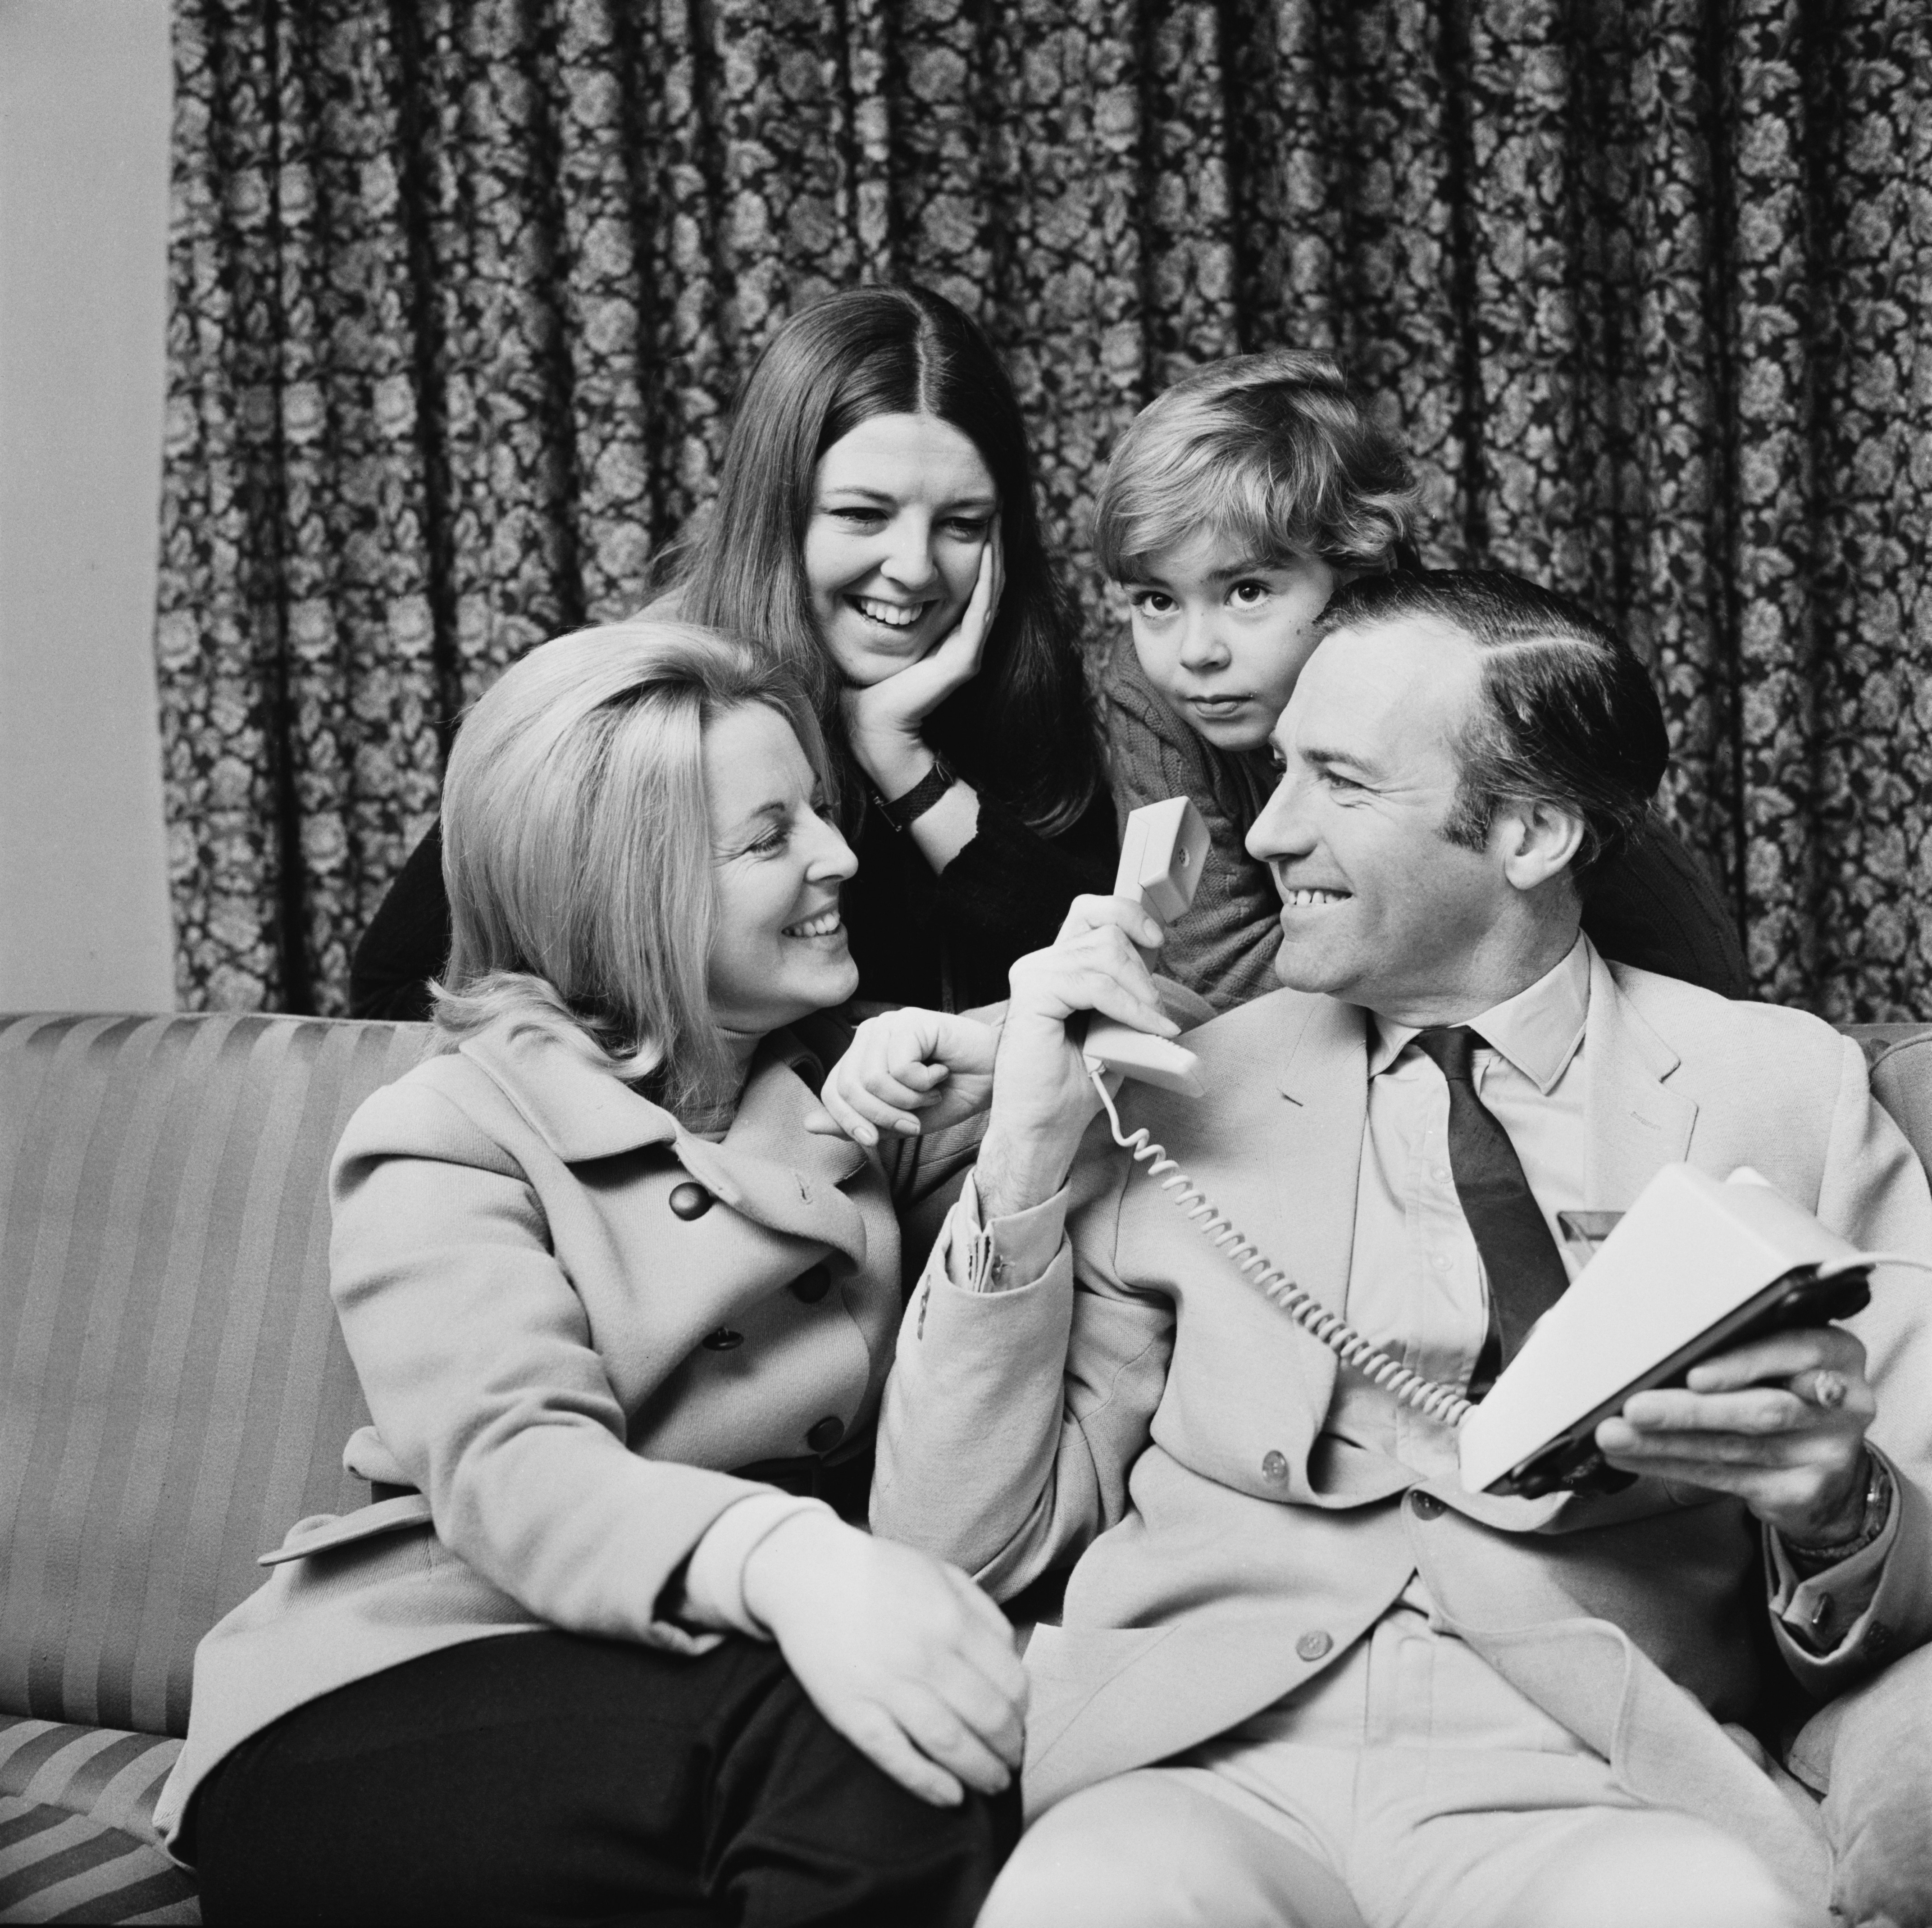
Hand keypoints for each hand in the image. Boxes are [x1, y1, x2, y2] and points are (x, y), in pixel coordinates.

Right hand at [741, 1512, 1026, 1807]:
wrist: (807, 1574)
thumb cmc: (879, 1573)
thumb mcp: (942, 1573)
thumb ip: (984, 1612)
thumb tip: (1013, 1658)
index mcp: (952, 1619)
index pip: (1010, 1681)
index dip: (1023, 1710)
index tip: (1020, 1721)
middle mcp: (926, 1655)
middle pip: (988, 1718)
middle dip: (1009, 1748)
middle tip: (1012, 1759)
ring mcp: (887, 1686)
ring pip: (950, 1744)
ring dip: (981, 1772)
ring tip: (993, 1784)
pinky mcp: (853, 1712)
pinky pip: (897, 1757)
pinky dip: (929, 1784)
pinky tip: (951, 1796)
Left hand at [805, 1008, 998, 1147]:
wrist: (996, 1079)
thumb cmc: (951, 1095)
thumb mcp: (898, 1120)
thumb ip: (856, 1122)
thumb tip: (808, 1124)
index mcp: (862, 1054)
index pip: (832, 1090)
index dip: (849, 1122)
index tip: (876, 1141)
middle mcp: (870, 1033)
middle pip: (848, 1087)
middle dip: (882, 1116)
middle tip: (913, 1121)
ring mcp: (890, 1023)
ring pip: (872, 1080)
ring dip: (906, 1101)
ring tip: (930, 1093)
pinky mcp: (911, 1020)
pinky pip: (899, 1068)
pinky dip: (922, 1083)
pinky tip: (940, 1072)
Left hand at [841, 529, 1002, 796]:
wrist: (871, 729)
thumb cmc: (863, 688)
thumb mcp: (869, 634)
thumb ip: (874, 608)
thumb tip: (858, 575)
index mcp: (945, 636)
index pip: (967, 584)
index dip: (973, 550)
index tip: (969, 514)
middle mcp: (962, 642)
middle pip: (986, 584)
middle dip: (990, 544)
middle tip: (992, 505)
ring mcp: (967, 651)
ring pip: (990, 593)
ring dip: (994, 555)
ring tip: (995, 519)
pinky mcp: (964, 661)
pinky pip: (981, 612)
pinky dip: (986, 581)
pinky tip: (987, 552)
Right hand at [975, 894, 1177, 1218]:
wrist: (1046, 1124)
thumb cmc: (1075, 1083)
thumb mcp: (1113, 1025)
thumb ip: (1125, 990)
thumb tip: (1160, 968)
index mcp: (1058, 965)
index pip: (1092, 911)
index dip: (1128, 913)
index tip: (1157, 940)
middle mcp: (1042, 963)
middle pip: (1105, 927)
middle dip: (1141, 966)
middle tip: (1152, 1009)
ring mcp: (1034, 974)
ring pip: (1104, 952)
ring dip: (1140, 991)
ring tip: (1152, 1025)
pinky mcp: (1032, 993)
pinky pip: (1095, 983)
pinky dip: (1129, 1007)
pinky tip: (1146, 1027)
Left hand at [1594, 1325, 1876, 1543]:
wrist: (1833, 1474)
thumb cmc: (1788, 1393)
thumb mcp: (1781, 1362)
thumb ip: (1741, 1352)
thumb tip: (1657, 1355)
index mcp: (1837, 1355)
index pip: (1797, 1350)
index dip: (1744, 1364)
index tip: (1694, 1375)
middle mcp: (1843, 1405)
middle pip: (1762, 1409)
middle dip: (1690, 1410)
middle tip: (1635, 1408)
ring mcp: (1828, 1454)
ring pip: (1735, 1447)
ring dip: (1666, 1442)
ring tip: (1617, 1435)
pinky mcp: (1802, 1492)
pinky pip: (1726, 1478)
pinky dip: (1673, 1466)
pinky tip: (1637, 1458)